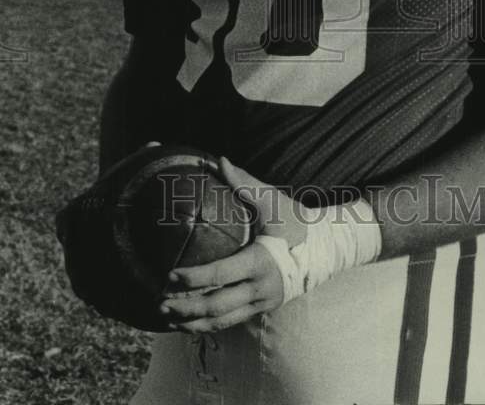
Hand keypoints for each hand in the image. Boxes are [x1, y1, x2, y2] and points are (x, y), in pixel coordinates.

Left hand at [159, 157, 306, 332]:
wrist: (326, 247)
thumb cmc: (295, 220)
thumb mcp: (272, 201)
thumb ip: (244, 182)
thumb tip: (219, 160)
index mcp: (260, 262)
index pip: (220, 275)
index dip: (194, 278)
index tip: (170, 276)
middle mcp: (260, 288)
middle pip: (217, 306)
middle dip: (186, 308)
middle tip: (159, 302)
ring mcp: (262, 302)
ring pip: (222, 321)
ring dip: (193, 322)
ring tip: (167, 318)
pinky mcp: (262, 308)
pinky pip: (231, 322)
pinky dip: (208, 325)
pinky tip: (188, 323)